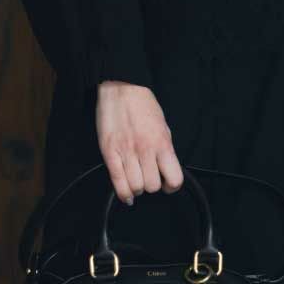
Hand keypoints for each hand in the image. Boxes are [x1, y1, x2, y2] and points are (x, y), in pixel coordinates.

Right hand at [96, 81, 184, 204]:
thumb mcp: (163, 126)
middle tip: (150, 179)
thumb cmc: (143, 105)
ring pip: (136, 187)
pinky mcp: (110, 152)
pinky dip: (123, 193)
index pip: (174, 178)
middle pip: (152, 186)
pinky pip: (117, 182)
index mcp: (162, 143)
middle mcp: (145, 150)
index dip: (172, 186)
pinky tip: (127, 195)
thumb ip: (164, 149)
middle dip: (152, 186)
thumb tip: (165, 168)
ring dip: (138, 188)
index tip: (168, 185)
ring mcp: (126, 152)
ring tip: (137, 181)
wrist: (122, 89)